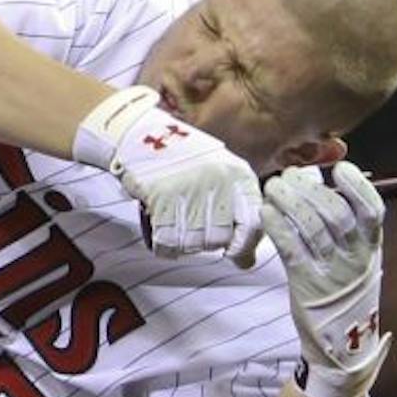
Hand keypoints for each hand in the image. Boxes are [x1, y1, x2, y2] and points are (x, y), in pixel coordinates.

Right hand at [72, 86, 262, 265]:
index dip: (244, 246)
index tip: (234, 254)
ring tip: (176, 229)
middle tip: (194, 231)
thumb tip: (246, 260)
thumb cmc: (185, 162)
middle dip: (207, 243)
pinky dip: (165, 247)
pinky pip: (168, 241)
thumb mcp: (220, 176)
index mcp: (238, 174)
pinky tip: (162, 237)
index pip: (252, 223)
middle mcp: (217, 180)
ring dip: (184, 244)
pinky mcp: (161, 195)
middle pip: (219, 238)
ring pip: (193, 243)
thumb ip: (237, 214)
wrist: (144, 136)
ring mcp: (189, 188)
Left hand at [263, 162, 387, 396]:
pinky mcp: (306, 285)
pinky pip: (291, 249)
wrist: (340, 345)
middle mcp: (355, 258)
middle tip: (290, 175)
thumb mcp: (359, 260)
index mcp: (372, 248)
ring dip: (290, 202)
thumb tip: (328, 184)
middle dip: (311, 189)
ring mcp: (332, 272)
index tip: (340, 168)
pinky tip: (266, 211)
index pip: (373, 210)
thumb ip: (350, 228)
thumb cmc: (345, 292)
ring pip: (311, 228)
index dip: (358, 186)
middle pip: (336, 213)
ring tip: (273, 187)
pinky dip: (278, 227)